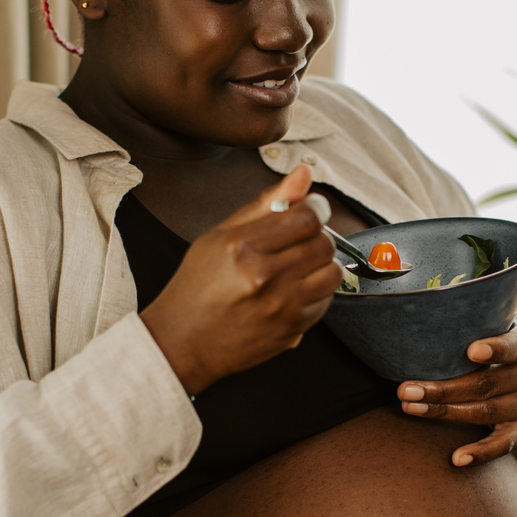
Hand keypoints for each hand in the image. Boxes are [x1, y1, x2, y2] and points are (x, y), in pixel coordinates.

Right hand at [139, 164, 340, 396]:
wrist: (184, 342)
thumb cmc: (197, 286)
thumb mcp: (220, 235)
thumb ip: (266, 203)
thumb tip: (303, 174)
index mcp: (243, 248)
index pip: (307, 216)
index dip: (315, 207)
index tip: (310, 208)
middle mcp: (265, 278)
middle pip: (323, 243)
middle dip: (316, 235)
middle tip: (297, 238)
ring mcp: (281, 308)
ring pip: (332, 272)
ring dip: (321, 263)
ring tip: (297, 263)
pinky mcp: (292, 330)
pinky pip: (326, 300)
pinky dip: (316, 290)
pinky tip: (292, 288)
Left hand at [397, 321, 516, 466]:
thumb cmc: (510, 349)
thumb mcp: (509, 327)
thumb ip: (483, 322)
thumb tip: (427, 306)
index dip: (496, 348)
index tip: (471, 351)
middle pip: (486, 383)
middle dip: (443, 387)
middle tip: (405, 388)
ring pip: (483, 412)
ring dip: (443, 412)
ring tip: (409, 406)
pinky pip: (501, 446)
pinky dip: (479, 454)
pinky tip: (456, 459)